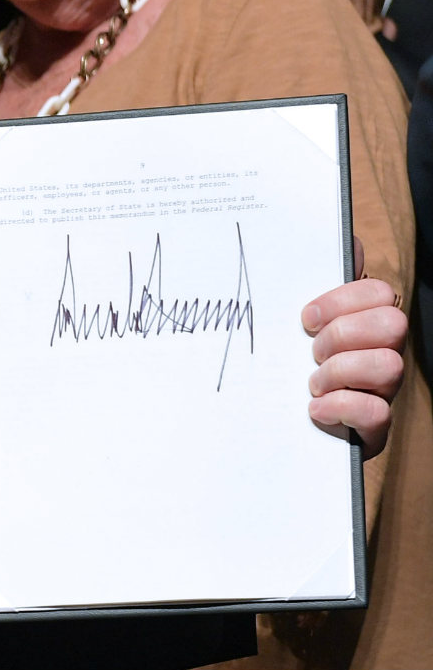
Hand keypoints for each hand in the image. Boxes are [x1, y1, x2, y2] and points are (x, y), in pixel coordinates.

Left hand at [303, 238, 405, 457]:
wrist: (276, 427)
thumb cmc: (286, 365)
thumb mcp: (290, 322)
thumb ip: (315, 279)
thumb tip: (346, 241)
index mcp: (364, 323)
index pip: (379, 292)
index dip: (342, 301)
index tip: (305, 319)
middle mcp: (382, 353)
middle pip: (393, 323)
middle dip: (343, 335)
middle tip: (312, 352)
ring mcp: (382, 391)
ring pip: (389, 365)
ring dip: (340, 372)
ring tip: (312, 383)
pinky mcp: (373, 428)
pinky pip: (377, 412)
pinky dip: (341, 407)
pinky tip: (315, 409)